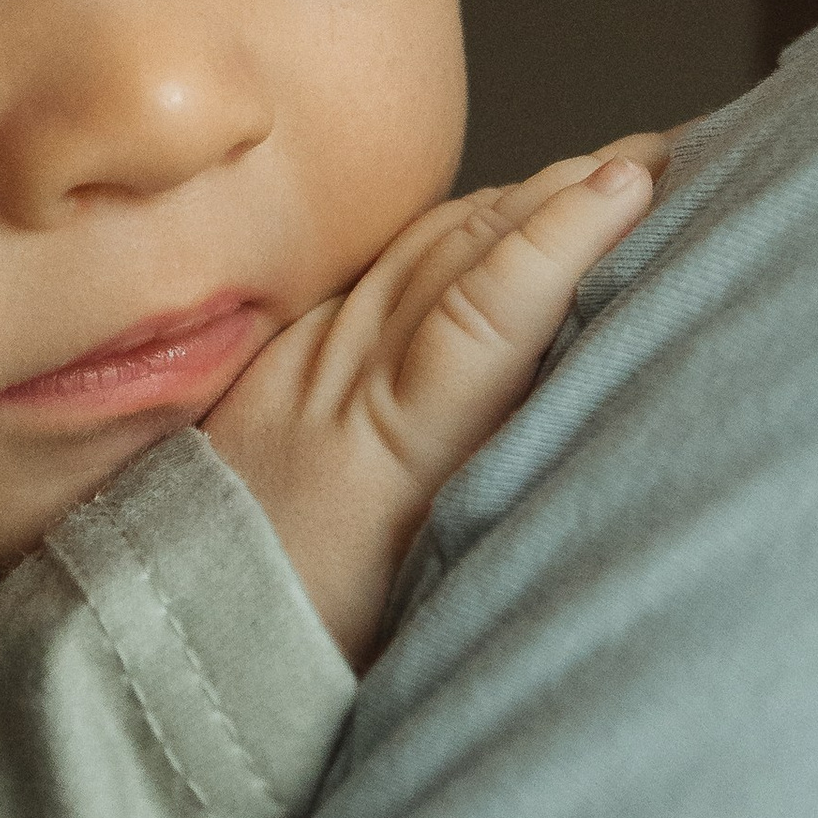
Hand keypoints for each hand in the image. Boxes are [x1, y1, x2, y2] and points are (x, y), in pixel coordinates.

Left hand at [206, 135, 664, 657]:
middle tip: (660, 154)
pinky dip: (455, 232)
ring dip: (518, 198)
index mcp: (383, 460)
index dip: (560, 239)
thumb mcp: (411, 619)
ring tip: (601, 171)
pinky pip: (380, 271)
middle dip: (562, 189)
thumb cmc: (298, 663)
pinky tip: (498, 220)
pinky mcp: (281, 360)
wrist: (157, 653)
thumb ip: (490, 527)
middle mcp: (342, 387)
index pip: (481, 315)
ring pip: (423, 248)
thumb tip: (591, 470)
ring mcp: (305, 362)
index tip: (635, 183)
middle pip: (459, 253)